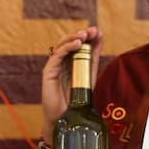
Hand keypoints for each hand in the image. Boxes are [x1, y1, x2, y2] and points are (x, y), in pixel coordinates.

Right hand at [40, 27, 102, 141]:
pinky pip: (57, 55)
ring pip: (62, 46)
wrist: (67, 117)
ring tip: (85, 36)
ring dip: (74, 38)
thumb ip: (93, 58)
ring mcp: (55, 65)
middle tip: (92, 31)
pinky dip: (67, 48)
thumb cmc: (77, 99)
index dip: (88, 36)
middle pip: (70, 42)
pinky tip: (77, 44)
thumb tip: (100, 38)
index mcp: (72, 61)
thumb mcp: (89, 75)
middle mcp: (62, 61)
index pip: (79, 44)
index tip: (98, 32)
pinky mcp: (48, 71)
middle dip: (82, 35)